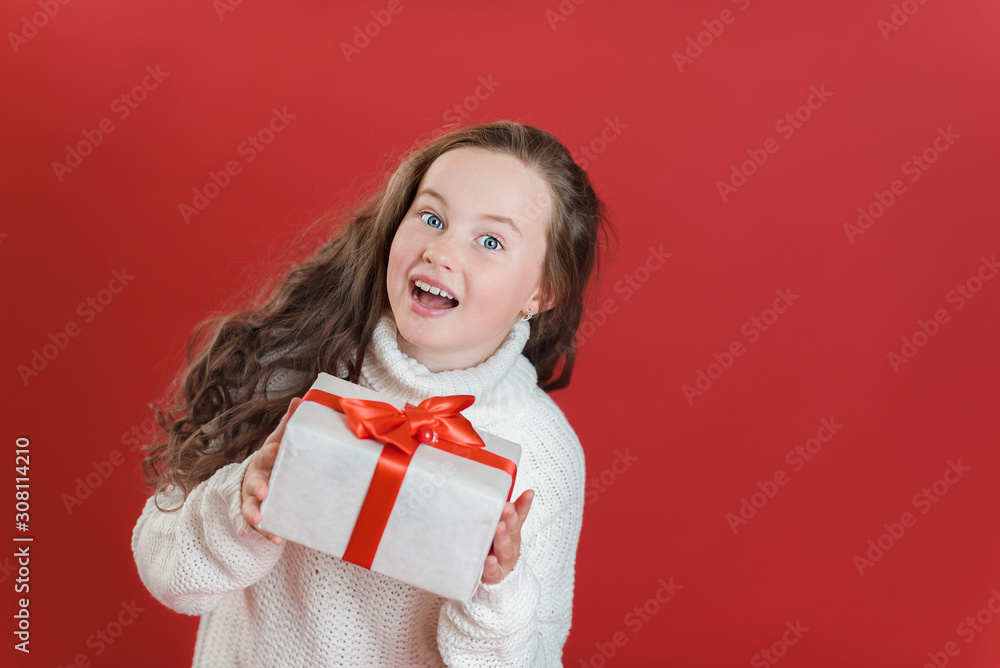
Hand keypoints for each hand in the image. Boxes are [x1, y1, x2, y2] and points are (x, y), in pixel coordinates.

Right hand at [241, 397, 301, 545]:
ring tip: (261, 520)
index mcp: (263, 459)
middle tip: (264, 490)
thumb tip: (301, 399)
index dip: (269, 452)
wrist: (256, 483)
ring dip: (255, 512)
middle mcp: (254, 478)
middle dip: (257, 485)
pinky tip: (277, 540)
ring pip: (249, 506)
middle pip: (253, 480)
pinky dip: (267, 534)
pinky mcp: (257, 517)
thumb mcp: (279, 442)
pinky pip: (260, 527)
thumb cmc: (274, 459)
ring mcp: (252, 499)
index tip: (275, 450)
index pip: (265, 454)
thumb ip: (288, 425)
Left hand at [481, 489, 533, 584]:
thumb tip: (522, 489)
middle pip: (512, 529)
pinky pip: (493, 571)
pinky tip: (489, 560)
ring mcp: (503, 560)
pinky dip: (491, 566)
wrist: (500, 579)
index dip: (524, 504)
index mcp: (512, 530)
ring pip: (505, 548)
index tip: (528, 493)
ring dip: (502, 537)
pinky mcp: (494, 575)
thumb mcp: (505, 528)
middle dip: (510, 517)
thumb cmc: (498, 547)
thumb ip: (510, 511)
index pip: (520, 514)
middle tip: (507, 506)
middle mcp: (511, 543)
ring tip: (499, 527)